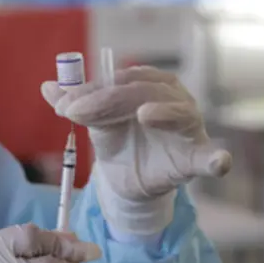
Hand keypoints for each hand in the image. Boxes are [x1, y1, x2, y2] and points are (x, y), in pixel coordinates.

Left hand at [42, 66, 230, 235]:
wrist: (129, 182)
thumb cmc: (118, 142)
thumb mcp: (93, 122)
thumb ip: (73, 103)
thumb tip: (45, 87)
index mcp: (149, 85)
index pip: (122, 80)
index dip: (93, 90)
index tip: (64, 107)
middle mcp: (173, 100)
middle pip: (145, 92)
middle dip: (109, 101)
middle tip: (77, 113)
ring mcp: (189, 129)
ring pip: (181, 113)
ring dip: (164, 112)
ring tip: (144, 114)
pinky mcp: (196, 158)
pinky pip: (211, 158)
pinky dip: (217, 159)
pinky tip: (218, 162)